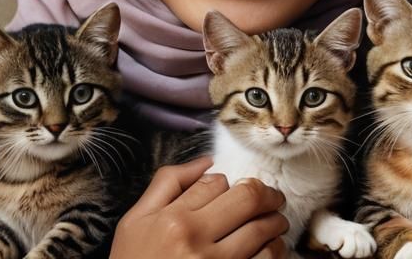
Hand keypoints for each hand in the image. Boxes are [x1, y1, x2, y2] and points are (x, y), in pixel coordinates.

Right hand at [111, 157, 288, 258]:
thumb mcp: (135, 220)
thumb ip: (168, 183)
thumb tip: (205, 162)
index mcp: (173, 218)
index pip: (216, 183)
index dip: (227, 183)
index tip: (231, 191)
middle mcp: (196, 240)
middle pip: (248, 200)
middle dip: (267, 194)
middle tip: (273, 198)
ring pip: (262, 231)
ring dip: (275, 222)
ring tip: (276, 222)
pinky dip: (275, 250)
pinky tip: (272, 247)